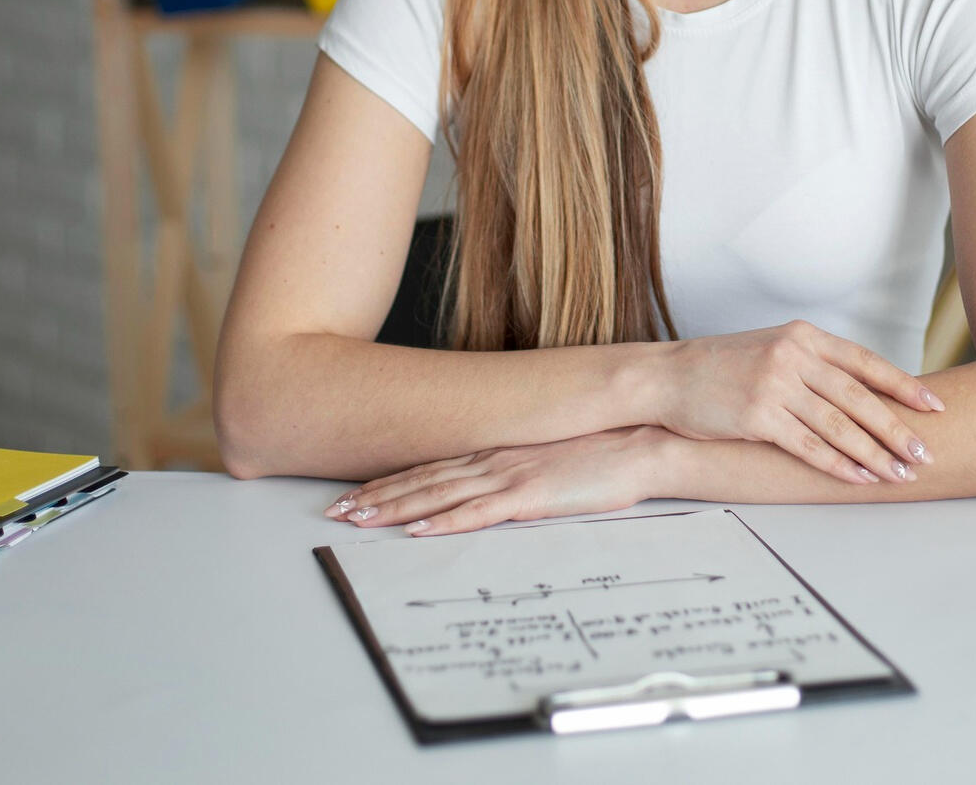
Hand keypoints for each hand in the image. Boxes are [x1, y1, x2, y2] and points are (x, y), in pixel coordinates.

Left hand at [323, 427, 669, 536]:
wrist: (639, 444)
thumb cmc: (601, 452)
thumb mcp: (547, 457)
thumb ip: (516, 470)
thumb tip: (491, 487)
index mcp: (496, 450)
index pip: (431, 467)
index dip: (390, 481)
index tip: (356, 493)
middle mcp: (493, 458)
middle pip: (422, 479)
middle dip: (375, 496)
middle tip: (335, 511)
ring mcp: (509, 475)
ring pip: (437, 494)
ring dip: (394, 508)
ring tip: (357, 520)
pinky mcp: (529, 495)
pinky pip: (476, 513)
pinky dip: (441, 521)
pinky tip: (415, 530)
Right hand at [648, 320, 944, 486]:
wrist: (668, 376)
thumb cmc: (722, 367)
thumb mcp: (772, 347)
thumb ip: (813, 362)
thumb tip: (861, 390)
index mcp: (804, 336)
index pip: (865, 362)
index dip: (903, 386)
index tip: (934, 407)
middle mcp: (794, 356)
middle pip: (859, 397)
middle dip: (897, 429)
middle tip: (925, 453)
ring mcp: (775, 385)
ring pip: (839, 425)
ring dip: (874, 453)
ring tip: (900, 473)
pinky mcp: (758, 416)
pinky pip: (808, 446)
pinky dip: (838, 465)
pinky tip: (860, 478)